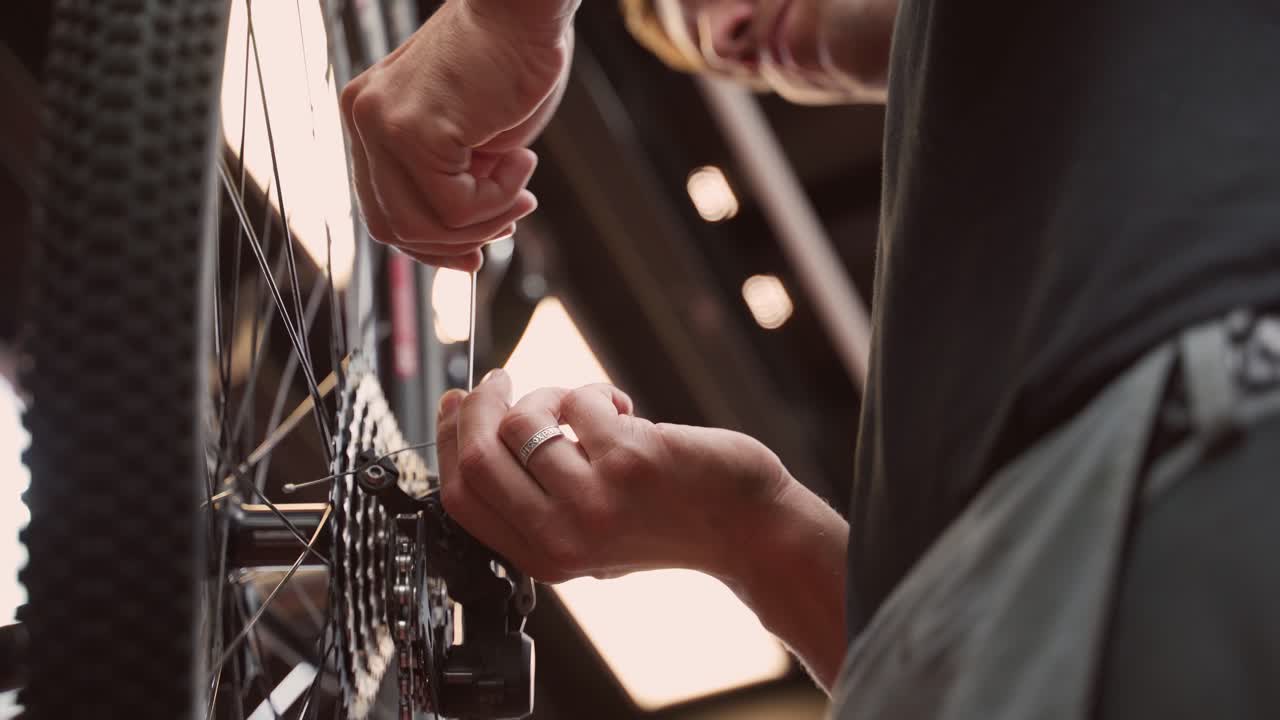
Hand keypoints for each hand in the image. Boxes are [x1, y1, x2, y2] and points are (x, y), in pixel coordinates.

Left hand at [340, 1, 575, 269]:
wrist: (526, 8)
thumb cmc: (511, 61)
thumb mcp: (473, 137)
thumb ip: (455, 181)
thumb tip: (462, 245)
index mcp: (370, 118)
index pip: (382, 209)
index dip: (430, 244)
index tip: (476, 251)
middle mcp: (364, 120)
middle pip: (393, 227)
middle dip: (457, 242)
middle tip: (511, 220)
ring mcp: (382, 125)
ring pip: (424, 225)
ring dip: (486, 219)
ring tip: (522, 186)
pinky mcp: (414, 132)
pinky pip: (458, 207)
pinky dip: (499, 197)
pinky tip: (521, 161)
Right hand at [435, 370, 789, 583]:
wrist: (743, 527)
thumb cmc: (668, 522)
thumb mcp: (586, 533)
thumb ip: (533, 495)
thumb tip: (469, 418)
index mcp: (542, 557)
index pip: (460, 498)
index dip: (449, 440)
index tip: (457, 404)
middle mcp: (562, 536)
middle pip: (477, 457)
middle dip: (478, 405)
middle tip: (497, 381)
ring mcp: (595, 499)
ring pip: (522, 422)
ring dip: (546, 395)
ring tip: (581, 407)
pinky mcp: (630, 459)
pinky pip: (577, 401)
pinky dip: (595, 392)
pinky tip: (623, 409)